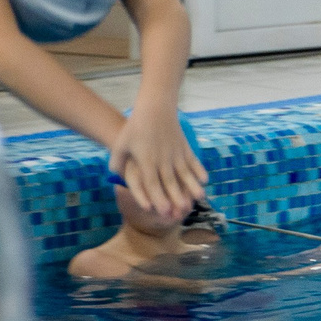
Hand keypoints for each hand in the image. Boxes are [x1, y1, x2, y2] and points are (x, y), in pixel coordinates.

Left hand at [109, 106, 206, 222]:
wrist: (155, 107)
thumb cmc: (135, 127)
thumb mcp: (120, 144)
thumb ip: (116, 162)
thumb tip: (115, 176)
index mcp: (146, 160)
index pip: (151, 183)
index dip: (156, 198)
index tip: (161, 211)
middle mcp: (162, 159)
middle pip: (170, 181)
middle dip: (176, 197)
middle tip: (182, 212)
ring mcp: (175, 153)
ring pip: (185, 173)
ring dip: (192, 186)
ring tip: (199, 198)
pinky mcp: (184, 147)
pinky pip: (193, 161)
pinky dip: (199, 170)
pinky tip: (205, 180)